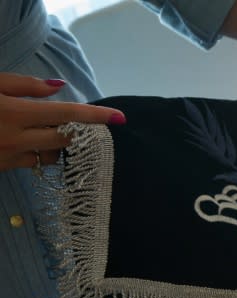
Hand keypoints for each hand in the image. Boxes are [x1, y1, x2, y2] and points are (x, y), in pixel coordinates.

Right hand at [0, 72, 125, 171]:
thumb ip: (24, 85)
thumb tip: (58, 86)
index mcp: (13, 113)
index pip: (66, 114)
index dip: (95, 115)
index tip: (119, 117)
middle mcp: (15, 138)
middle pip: (65, 138)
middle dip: (78, 131)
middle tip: (80, 124)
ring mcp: (9, 157)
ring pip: (51, 156)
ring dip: (56, 145)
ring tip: (41, 129)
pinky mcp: (3, 168)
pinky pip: (32, 163)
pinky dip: (37, 153)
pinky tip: (26, 141)